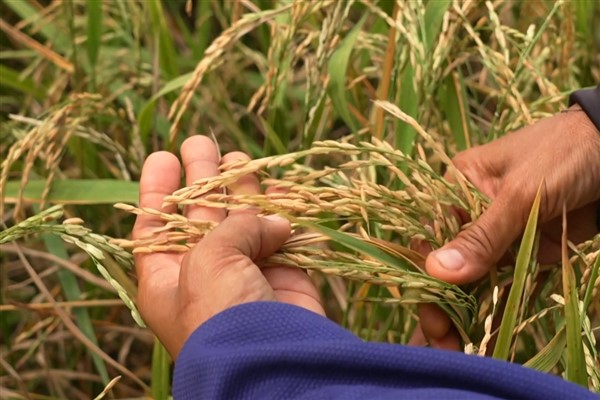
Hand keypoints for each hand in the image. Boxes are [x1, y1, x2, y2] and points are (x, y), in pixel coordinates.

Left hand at [132, 136, 323, 358]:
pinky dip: (282, 211)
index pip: (156, 225)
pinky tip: (278, 185)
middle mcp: (206, 273)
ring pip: (243, 221)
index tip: (161, 157)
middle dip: (201, 178)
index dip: (157, 189)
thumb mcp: (208, 260)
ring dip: (241, 188)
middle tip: (201, 142)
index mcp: (168, 278)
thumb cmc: (220, 311)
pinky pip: (282, 234)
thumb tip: (274, 221)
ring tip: (238, 157)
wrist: (271, 357)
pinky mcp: (284, 275)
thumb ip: (235, 227)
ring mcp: (246, 273)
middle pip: (200, 214)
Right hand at [420, 107, 599, 349]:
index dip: (427, 276)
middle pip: (449, 262)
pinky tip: (483, 336)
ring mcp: (500, 233)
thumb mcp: (522, 193)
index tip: (431, 314)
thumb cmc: (565, 154)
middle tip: (444, 341)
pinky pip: (506, 282)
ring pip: (474, 277)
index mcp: (457, 188)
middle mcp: (472, 212)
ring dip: (466, 311)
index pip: (431, 236)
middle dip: (443, 301)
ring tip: (457, 346)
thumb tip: (436, 273)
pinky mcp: (526, 250)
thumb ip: (482, 235)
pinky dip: (496, 307)